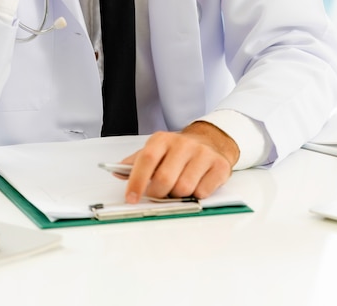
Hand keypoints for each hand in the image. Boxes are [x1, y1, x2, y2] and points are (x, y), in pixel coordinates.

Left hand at [121, 122, 239, 202]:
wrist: (211, 141)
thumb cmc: (179, 150)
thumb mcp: (156, 150)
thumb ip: (136, 162)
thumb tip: (117, 172)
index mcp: (163, 139)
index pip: (146, 160)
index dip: (136, 181)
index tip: (131, 198)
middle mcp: (183, 144)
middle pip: (165, 179)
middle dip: (159, 193)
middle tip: (159, 194)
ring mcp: (203, 154)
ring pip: (184, 188)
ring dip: (179, 195)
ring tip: (179, 187)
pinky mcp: (219, 166)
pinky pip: (202, 192)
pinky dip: (196, 195)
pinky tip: (196, 185)